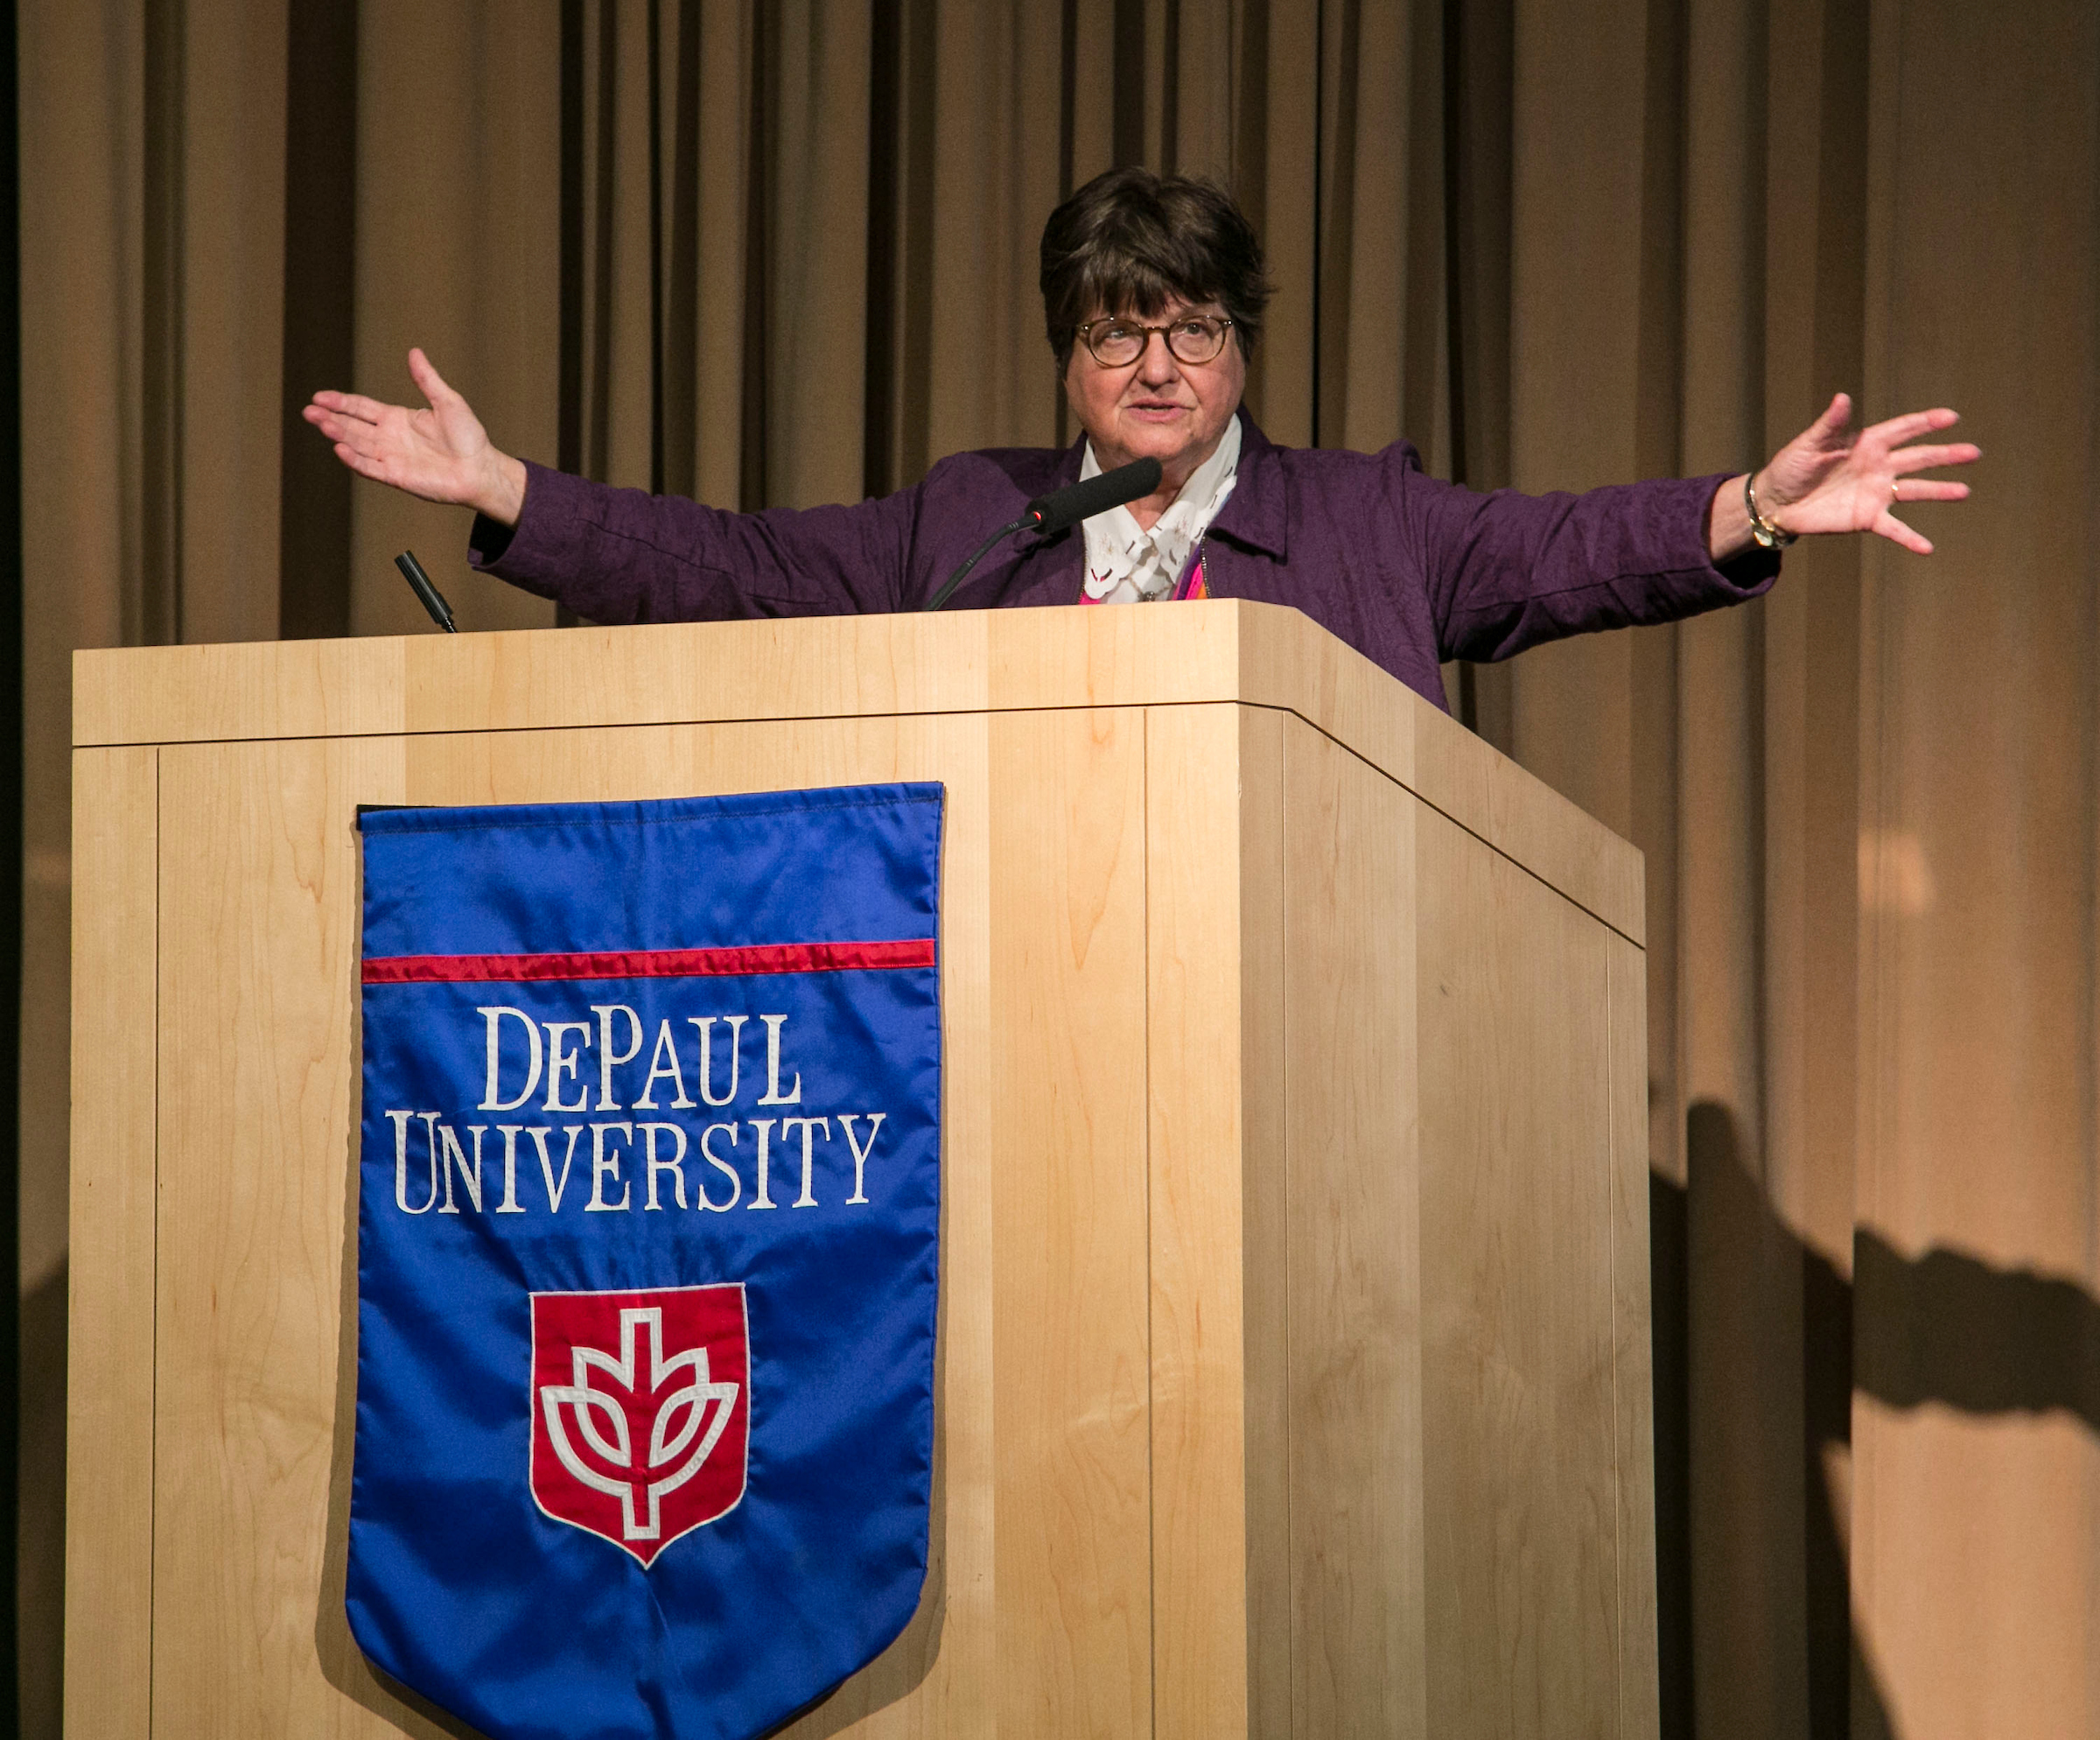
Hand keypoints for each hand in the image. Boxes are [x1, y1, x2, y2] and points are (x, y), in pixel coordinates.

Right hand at [302, 348, 527, 524]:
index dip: (340, 402)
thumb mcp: (448, 401)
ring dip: (338, 435)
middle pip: (352, 426)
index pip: (361, 408)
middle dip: (330, 418)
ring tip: (320, 424)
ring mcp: (391, 458)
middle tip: (308, 411)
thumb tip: (414, 352)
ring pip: (357, 445)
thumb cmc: (469, 437)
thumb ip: (427, 379)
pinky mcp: (397, 477)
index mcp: (397, 419)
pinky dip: (355, 460)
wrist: (481, 469)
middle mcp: (389, 438)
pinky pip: (371, 468)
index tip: (318, 396)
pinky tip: (340, 449)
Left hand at [1711, 392, 1977, 560]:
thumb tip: (1842, 397)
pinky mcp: (1867, 518)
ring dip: (1939, 491)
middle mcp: (1878, 466)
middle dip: (1945, 455)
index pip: (1903, 429)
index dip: (1926, 422)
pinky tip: (1927, 548)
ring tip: (1964, 492)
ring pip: (1914, 490)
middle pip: (1918, 458)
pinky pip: (1894, 529)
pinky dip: (1910, 538)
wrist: (1776, 503)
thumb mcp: (1809, 444)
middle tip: (1974, 452)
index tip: (1951, 417)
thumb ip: (1829, 425)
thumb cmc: (1790, 467)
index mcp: (1867, 443)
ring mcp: (1876, 493)